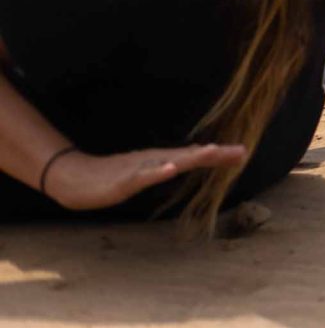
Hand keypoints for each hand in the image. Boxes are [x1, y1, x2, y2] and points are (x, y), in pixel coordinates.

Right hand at [41, 144, 247, 212]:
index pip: (196, 156)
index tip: (244, 152)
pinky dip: (157, 172)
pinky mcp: (123, 179)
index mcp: (161, 160)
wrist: (75, 178)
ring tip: (213, 151)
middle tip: (242, 151)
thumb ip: (170, 163)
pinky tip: (170, 169)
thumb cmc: (112, 175)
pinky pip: (142, 175)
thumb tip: (194, 156)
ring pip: (170, 161)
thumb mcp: (146, 171)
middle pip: (190, 156)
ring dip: (192, 157)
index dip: (220, 155)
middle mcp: (155, 160)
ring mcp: (140, 168)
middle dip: (216, 154)